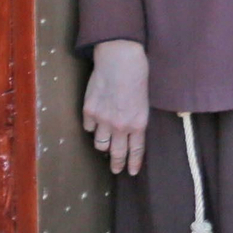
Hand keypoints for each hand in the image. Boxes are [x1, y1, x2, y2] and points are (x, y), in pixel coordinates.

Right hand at [83, 40, 149, 174]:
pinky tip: (94, 123)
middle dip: (117, 164)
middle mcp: (120, 125)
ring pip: (100, 143)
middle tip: (117, 170)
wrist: (120, 59)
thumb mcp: (144, 100)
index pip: (136, 150)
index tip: (131, 172)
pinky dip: (92, 127)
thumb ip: (136, 118)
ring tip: (105, 145)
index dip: (133, 163)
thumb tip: (130, 130)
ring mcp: (102, 120)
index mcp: (138, 122)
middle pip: (117, 152)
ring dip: (103, 145)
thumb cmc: (138, 75)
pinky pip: (88, 127)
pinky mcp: (88, 111)